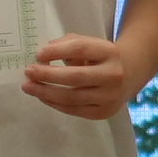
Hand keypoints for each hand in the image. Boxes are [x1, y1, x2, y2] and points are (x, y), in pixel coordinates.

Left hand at [21, 34, 141, 120]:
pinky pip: (74, 110)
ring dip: (46, 92)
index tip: (38, 54)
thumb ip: (67, 44)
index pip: (81, 49)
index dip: (58, 51)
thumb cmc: (101, 57)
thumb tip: (42, 55)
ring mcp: (110, 97)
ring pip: (72, 97)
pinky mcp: (103, 112)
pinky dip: (55, 104)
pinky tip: (43, 96)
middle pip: (75, 76)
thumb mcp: (89, 44)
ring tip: (29, 87)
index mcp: (109, 52)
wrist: (129, 74)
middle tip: (28, 72)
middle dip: (48, 75)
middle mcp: (113, 75)